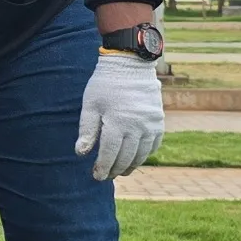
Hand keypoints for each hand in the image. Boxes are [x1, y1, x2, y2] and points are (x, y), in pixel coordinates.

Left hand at [74, 49, 163, 179]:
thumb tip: (81, 153)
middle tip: (107, 176)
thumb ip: (87, 130)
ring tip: (121, 172)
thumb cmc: (106, 84)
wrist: (131, 64)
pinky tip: (136, 158)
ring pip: (141, 154)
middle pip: (126, 157)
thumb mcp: (91, 105)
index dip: (103, 167)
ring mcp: (150, 124)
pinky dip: (145, 154)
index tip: (96, 176)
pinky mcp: (159, 121)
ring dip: (131, 165)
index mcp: (118, 123)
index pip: (110, 154)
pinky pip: (154, 144)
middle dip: (115, 169)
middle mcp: (137, 126)